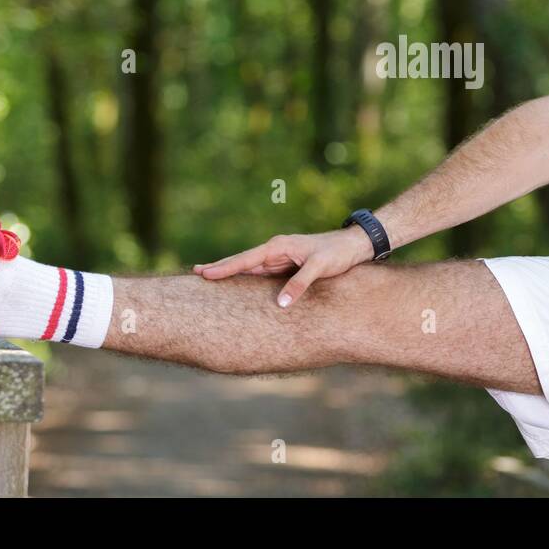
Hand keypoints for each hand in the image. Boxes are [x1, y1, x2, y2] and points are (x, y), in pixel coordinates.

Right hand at [191, 226, 375, 307]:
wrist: (353, 245)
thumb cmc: (337, 253)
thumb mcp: (319, 268)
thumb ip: (299, 284)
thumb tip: (280, 304)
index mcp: (278, 247)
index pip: (246, 259)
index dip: (225, 267)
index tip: (204, 273)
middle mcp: (275, 251)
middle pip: (242, 262)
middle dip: (220, 268)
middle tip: (195, 273)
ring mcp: (280, 258)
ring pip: (249, 268)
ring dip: (231, 273)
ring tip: (209, 278)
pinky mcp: (286, 266)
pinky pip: (261, 274)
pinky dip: (246, 278)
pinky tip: (237, 284)